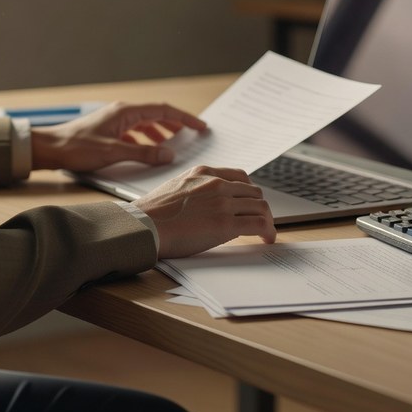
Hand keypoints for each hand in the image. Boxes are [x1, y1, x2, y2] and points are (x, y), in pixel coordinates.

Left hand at [30, 101, 206, 171]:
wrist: (49, 149)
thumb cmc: (76, 148)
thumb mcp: (113, 152)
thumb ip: (143, 153)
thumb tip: (169, 154)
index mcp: (125, 112)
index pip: (162, 110)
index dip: (184, 118)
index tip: (200, 126)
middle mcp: (121, 112)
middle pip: (155, 114)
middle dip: (175, 124)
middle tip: (192, 134)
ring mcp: (114, 121)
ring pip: (144, 124)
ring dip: (160, 133)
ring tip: (173, 145)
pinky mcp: (107, 131)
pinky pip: (134, 133)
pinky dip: (145, 141)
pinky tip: (147, 152)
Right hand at [133, 165, 275, 258]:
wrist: (142, 226)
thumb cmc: (151, 213)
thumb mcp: (175, 186)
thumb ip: (195, 188)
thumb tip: (205, 203)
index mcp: (204, 172)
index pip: (240, 177)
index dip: (249, 192)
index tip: (249, 203)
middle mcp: (217, 184)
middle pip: (254, 193)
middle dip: (259, 208)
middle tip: (260, 222)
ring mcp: (222, 203)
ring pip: (261, 207)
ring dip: (267, 221)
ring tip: (266, 233)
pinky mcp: (225, 224)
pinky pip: (259, 224)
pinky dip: (268, 231)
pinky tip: (266, 239)